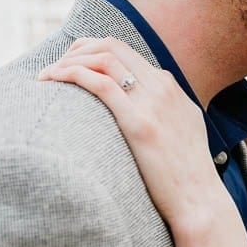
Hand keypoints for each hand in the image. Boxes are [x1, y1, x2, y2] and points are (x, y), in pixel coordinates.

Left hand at [38, 37, 216, 223]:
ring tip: (47, 75)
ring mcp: (153, 102)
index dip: (93, 52)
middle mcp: (163, 87)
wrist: (199, 200)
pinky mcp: (139, 123)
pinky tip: (52, 81)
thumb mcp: (183, 131)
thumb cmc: (186, 176)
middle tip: (54, 66)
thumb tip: (142, 115)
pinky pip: (100, 84)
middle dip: (77, 49)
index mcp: (171, 87)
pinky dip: (71, 74)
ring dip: (69, 60)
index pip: (126, 52)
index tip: (71, 65)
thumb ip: (165, 113)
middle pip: (113, 46)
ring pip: (104, 58)